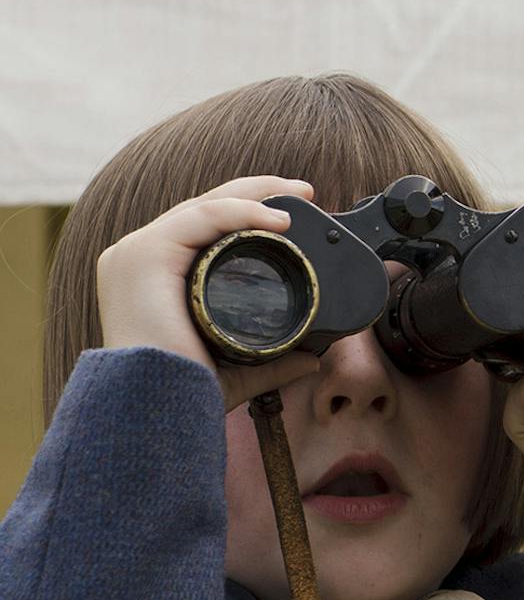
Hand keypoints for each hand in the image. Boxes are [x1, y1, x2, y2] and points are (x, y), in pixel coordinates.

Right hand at [95, 176, 325, 412]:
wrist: (158, 408)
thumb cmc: (185, 390)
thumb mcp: (236, 370)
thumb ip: (272, 363)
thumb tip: (310, 360)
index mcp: (153, 276)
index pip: (202, 228)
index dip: (247, 211)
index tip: (294, 214)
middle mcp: (139, 258)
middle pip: (205, 209)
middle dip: (258, 193)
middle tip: (307, 191)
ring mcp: (137, 253)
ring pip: (204, 205)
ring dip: (256, 194)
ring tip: (301, 196)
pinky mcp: (144, 254)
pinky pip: (200, 217)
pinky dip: (241, 211)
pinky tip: (277, 218)